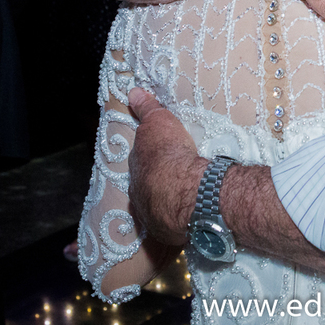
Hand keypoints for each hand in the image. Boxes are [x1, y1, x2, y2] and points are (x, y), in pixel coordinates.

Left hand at [127, 87, 205, 245]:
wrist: (185, 191)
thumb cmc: (170, 154)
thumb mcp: (158, 123)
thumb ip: (146, 109)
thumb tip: (133, 92)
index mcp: (136, 171)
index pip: (140, 164)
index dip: (150, 160)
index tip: (160, 159)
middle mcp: (139, 196)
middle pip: (146, 187)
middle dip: (156, 184)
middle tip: (172, 180)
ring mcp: (152, 216)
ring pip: (157, 207)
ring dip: (167, 203)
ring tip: (184, 199)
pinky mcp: (168, 232)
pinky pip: (173, 224)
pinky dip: (180, 220)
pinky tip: (191, 216)